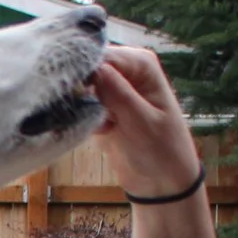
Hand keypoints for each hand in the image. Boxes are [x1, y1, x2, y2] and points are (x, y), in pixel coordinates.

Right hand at [91, 47, 203, 202]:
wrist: (162, 182)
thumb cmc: (162, 150)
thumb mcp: (141, 121)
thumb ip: (117, 93)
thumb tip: (93, 68)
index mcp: (141, 64)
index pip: (102, 55)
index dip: (83, 70)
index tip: (74, 92)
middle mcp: (126, 71)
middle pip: (87, 67)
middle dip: (78, 88)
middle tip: (80, 112)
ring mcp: (112, 90)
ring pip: (80, 87)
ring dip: (79, 107)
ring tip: (96, 126)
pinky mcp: (101, 109)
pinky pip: (80, 106)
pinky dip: (80, 119)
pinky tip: (98, 133)